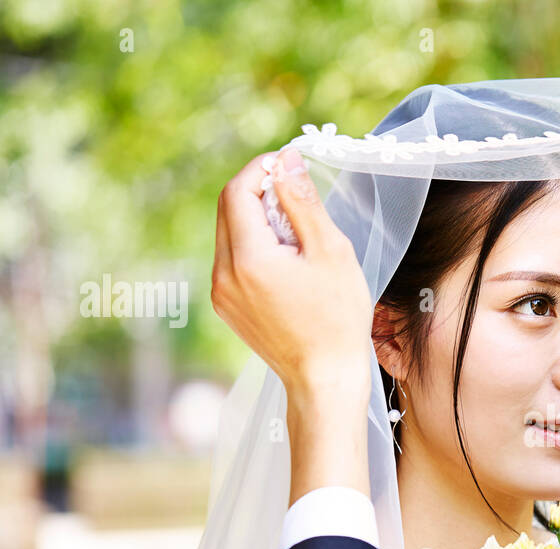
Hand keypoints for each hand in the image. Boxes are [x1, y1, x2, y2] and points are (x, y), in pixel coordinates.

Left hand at [211, 147, 373, 397]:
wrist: (324, 377)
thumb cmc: (337, 317)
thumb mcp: (330, 251)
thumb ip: (303, 201)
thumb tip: (286, 160)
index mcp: (249, 259)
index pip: (237, 192)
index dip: (260, 171)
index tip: (288, 166)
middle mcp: (224, 275)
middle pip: (228, 210)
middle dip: (258, 192)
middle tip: (295, 196)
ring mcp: (221, 293)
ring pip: (228, 234)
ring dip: (257, 220)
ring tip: (297, 235)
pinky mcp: (226, 306)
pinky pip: (231, 261)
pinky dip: (253, 247)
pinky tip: (286, 262)